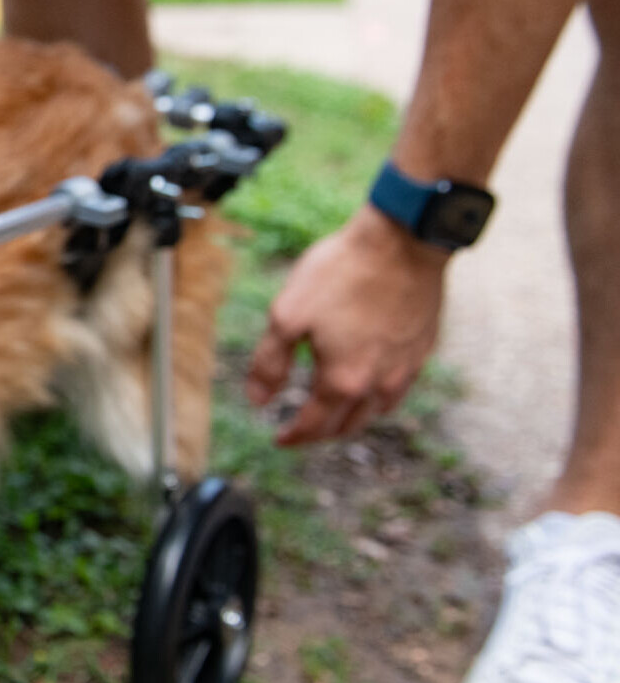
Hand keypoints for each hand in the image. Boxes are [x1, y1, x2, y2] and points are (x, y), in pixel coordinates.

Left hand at [245, 205, 448, 445]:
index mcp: (342, 380)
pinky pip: (400, 388)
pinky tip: (373, 385)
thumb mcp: (287, 315)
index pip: (314, 424)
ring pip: (378, 411)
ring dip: (353, 420)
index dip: (293, 437)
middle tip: (303, 433)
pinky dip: (380, 398)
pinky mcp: (423, 347)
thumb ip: (270, 363)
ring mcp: (407, 367)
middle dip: (321, 434)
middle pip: (348, 425)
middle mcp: (379, 383)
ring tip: (336, 415)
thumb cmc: (341, 274)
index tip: (279, 441)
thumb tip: (259, 400)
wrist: (402, 242)